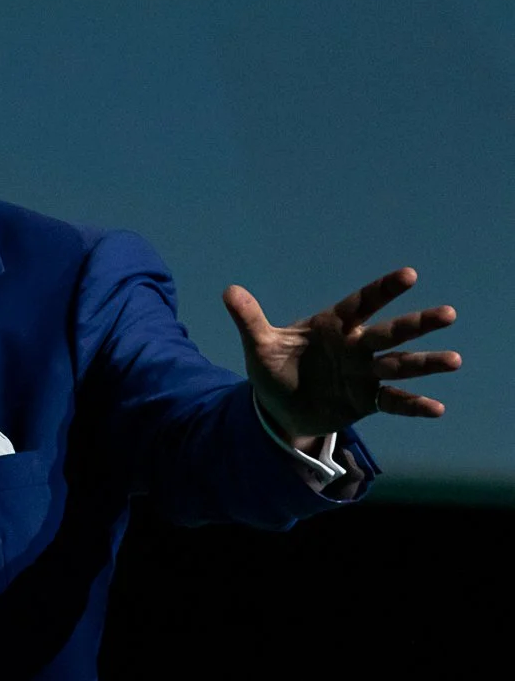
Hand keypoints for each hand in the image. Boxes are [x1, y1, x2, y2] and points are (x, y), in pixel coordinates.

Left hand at [223, 268, 460, 442]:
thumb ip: (249, 319)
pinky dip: (413, 405)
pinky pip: (393, 402)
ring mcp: (363, 374)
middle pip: (388, 333)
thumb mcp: (260, 344)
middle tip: (448, 313)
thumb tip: (229, 290)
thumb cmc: (273, 368)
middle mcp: (354, 347)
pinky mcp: (365, 401)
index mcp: (332, 326)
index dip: (383, 290)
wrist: (277, 408)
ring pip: (399, 365)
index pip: (360, 304)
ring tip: (454, 360)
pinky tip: (437, 408)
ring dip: (425, 364)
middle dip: (416, 324)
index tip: (409, 275)